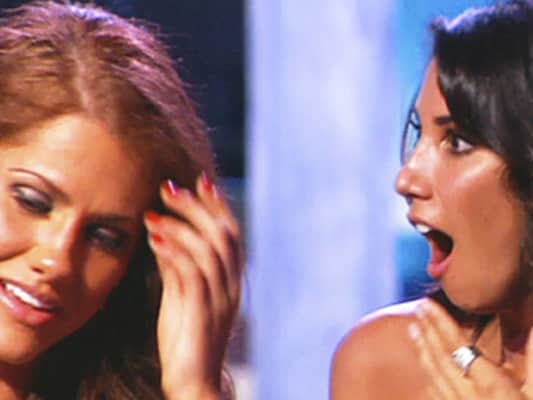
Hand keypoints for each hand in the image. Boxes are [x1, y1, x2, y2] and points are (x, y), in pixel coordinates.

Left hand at [144, 174, 242, 399]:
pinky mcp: (202, 313)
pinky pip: (193, 274)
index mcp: (232, 281)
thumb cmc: (186, 340)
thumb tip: (161, 233)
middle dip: (198, 207)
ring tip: (157, 211)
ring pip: (211, 250)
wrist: (194, 381)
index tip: (200, 180)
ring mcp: (220, 300)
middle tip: (171, 189)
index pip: (232, 234)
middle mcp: (232, 287)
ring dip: (183, 225)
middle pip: (224, 235)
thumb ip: (176, 266)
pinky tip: (156, 238)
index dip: (218, 205)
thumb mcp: (181, 297)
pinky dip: (175, 251)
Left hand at [409, 299, 532, 399]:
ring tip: (413, 331)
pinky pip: (437, 397)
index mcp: (489, 382)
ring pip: (434, 375)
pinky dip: (429, 379)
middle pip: (441, 357)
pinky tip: (425, 373)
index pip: (458, 345)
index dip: (441, 323)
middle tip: (418, 309)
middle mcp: (468, 394)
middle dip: (428, 331)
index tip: (429, 305)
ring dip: (423, 351)